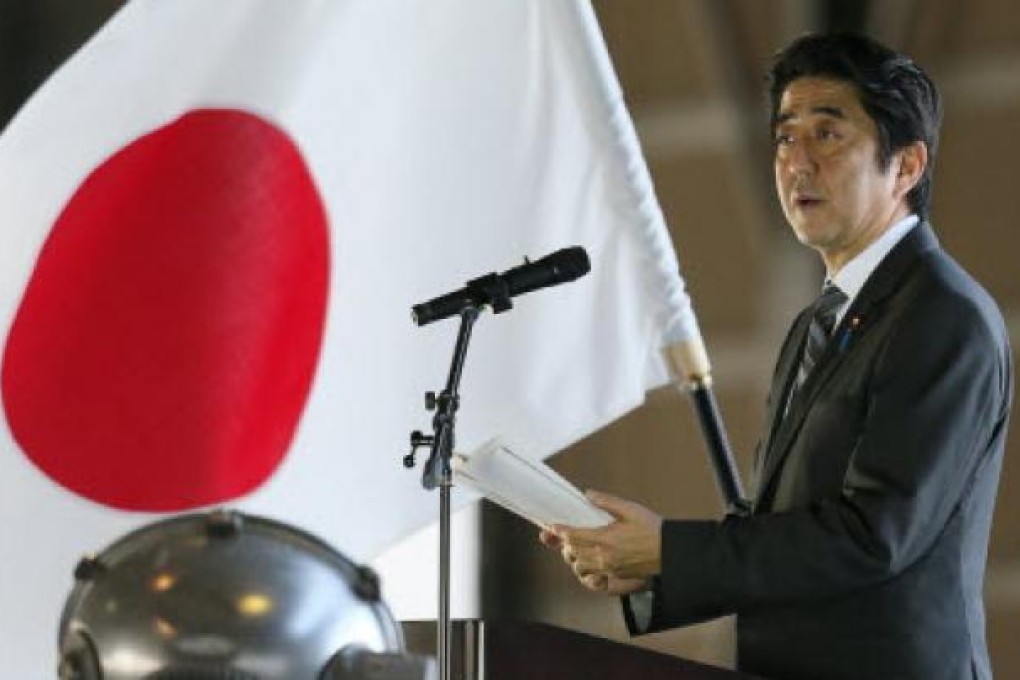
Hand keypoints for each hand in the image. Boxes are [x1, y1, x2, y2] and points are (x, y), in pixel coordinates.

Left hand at [539, 490, 661, 594]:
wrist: (670, 552)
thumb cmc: (652, 529)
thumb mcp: (630, 509)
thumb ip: (607, 501)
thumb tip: (589, 494)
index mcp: (606, 539)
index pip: (574, 536)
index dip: (560, 531)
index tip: (553, 527)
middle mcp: (604, 557)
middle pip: (573, 553)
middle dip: (565, 544)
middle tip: (564, 535)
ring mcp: (609, 569)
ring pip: (579, 567)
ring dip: (574, 558)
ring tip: (577, 549)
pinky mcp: (616, 577)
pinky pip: (593, 579)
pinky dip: (586, 572)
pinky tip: (589, 563)